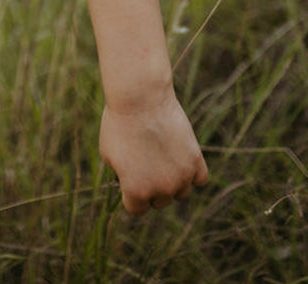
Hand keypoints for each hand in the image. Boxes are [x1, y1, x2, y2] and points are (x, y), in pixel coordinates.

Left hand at [99, 89, 208, 213]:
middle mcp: (161, 190)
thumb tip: (131, 183)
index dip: (131, 194)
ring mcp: (182, 177)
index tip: (129, 178)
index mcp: (136, 191)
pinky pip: (199, 179)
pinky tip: (180, 157)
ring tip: (160, 155)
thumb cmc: (118, 123)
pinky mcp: (196, 161)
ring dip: (172, 181)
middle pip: (159, 201)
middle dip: (151, 186)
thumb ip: (122, 175)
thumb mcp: (108, 152)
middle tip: (144, 160)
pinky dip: (192, 172)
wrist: (140, 98)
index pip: (136, 209)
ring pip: (180, 192)